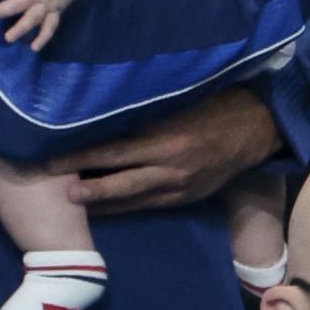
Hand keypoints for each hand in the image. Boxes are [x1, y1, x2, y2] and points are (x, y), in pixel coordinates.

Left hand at [43, 88, 281, 214]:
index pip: (114, 148)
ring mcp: (178, 186)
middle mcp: (169, 166)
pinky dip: (123, 208)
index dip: (82, 154)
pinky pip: (148, 206)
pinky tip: (104, 209)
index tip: (52, 155)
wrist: (257, 128)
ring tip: (70, 202)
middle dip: (83, 184)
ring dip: (99, 201)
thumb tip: (105, 111)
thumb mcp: (180, 100)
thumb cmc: (215, 103)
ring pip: (130, 198)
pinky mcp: (185, 198)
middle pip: (117, 179)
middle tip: (52, 186)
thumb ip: (146, 110)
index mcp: (166, 137)